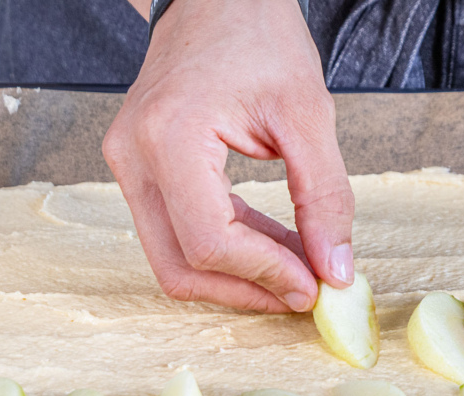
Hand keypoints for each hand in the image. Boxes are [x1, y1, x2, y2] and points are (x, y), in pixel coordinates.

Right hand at [104, 0, 353, 312]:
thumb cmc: (258, 35)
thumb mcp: (309, 114)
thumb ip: (325, 197)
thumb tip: (334, 270)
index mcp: (169, 137)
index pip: (210, 241)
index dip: (266, 275)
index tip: (314, 285)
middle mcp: (133, 157)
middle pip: (179, 265)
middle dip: (246, 290)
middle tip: (304, 292)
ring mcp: (128, 165)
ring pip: (173, 259)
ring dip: (237, 276)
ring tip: (295, 268)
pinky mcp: (140, 171)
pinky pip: (177, 233)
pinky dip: (227, 250)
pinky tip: (272, 246)